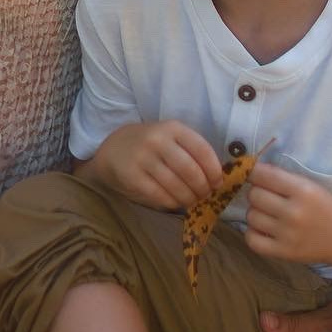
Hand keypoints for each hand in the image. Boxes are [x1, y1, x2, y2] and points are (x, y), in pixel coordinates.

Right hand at [88, 121, 222, 209]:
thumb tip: (216, 179)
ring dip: (189, 198)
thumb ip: (191, 152)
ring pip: (176, 185)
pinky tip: (175, 203)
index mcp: (173, 128)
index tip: (218, 183)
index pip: (202, 149)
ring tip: (192, 201)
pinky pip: (159, 195)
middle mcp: (158, 140)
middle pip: (190, 170)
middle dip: (202, 188)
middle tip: (205, 196)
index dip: (214, 170)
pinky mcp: (132, 176)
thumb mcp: (170, 138)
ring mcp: (143, 158)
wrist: (113, 149)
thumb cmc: (151, 145)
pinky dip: (172, 203)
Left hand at [244, 163, 331, 265]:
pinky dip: (253, 233)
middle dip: (257, 193)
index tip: (253, 174)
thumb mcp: (309, 185)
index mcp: (302, 190)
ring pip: (251, 216)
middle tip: (267, 197)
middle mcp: (293, 212)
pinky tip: (263, 229)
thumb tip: (250, 172)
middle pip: (254, 196)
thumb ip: (282, 178)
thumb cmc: (325, 206)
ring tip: (268, 214)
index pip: (263, 175)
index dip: (253, 173)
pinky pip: (252, 240)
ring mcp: (287, 234)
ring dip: (256, 213)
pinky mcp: (283, 252)